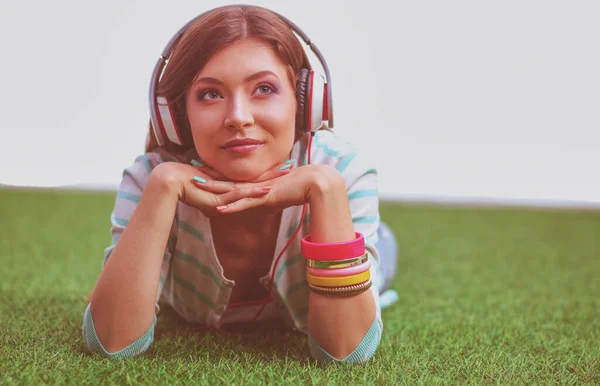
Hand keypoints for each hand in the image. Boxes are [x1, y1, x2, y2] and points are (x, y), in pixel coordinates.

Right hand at [148, 159, 293, 217]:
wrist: (170, 181)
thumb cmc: (185, 189)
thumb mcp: (207, 196)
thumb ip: (217, 201)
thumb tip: (222, 208)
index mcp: (230, 182)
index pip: (253, 178)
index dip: (267, 173)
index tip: (282, 168)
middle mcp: (230, 182)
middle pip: (257, 177)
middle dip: (275, 173)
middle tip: (292, 165)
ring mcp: (226, 187)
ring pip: (252, 184)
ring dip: (270, 179)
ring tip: (286, 174)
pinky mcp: (220, 194)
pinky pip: (240, 194)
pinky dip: (254, 194)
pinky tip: (267, 192)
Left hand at [194, 164, 345, 213]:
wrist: (315, 182)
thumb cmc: (301, 186)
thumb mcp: (280, 193)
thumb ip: (270, 197)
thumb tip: (264, 200)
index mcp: (257, 183)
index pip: (233, 180)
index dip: (218, 177)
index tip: (203, 174)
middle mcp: (256, 185)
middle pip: (228, 182)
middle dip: (210, 179)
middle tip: (192, 175)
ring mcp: (260, 190)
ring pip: (233, 191)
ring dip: (215, 189)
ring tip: (198, 187)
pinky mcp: (266, 197)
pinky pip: (246, 203)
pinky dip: (233, 206)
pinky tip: (220, 209)